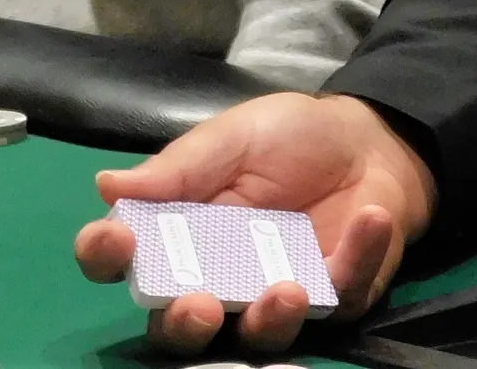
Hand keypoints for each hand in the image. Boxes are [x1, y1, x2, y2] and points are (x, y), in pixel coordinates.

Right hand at [74, 93, 436, 358]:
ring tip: (288, 288)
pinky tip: (369, 218)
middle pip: (177, 326)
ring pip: (253, 340)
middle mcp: (215, 276)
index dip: (107, 256)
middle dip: (181, 326)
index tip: (117, 239)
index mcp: (178, 230)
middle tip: (198, 305)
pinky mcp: (330, 301)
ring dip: (267, 323)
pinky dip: (353, 262)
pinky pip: (335, 303)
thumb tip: (107, 185)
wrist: (368, 143)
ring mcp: (270, 296)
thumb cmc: (286, 137)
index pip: (126, 258)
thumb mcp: (232, 138)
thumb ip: (179, 167)